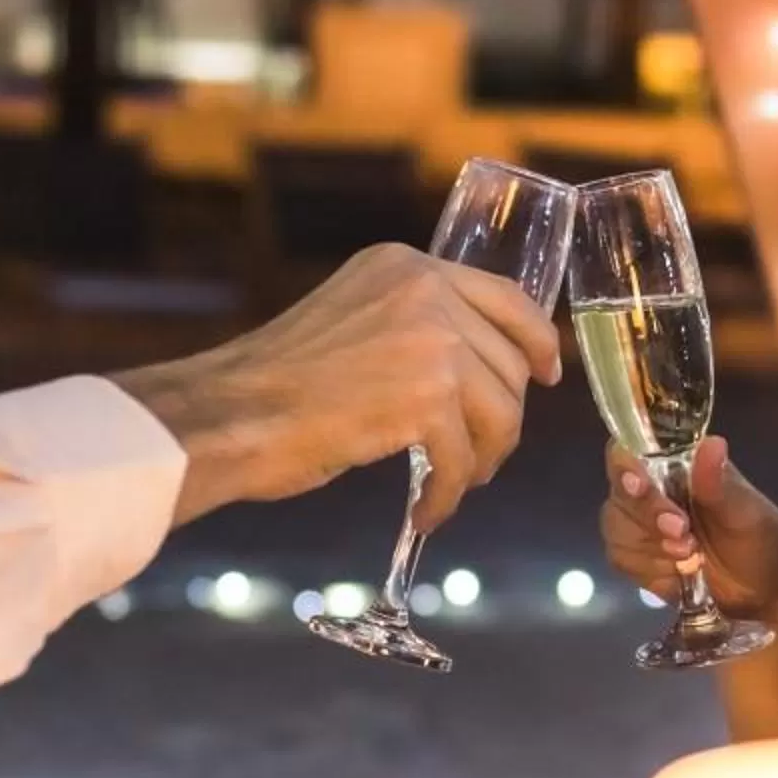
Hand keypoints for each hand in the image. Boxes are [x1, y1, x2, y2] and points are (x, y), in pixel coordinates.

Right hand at [116, 244, 561, 527]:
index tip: (548, 374)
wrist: (230, 414)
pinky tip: (426, 511)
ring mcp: (430, 341)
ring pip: (499, 414)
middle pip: (509, 364)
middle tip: (480, 458)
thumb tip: (471, 369)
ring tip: (452, 488)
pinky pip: (464, 459)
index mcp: (406, 265)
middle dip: (502, 421)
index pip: (505, 297)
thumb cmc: (274, 384)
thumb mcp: (353, 320)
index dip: (537, 340)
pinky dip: (450, 494)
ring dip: (480, 462)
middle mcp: (425, 290)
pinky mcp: (425, 398)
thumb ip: (409, 325)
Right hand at [600, 436, 777, 619]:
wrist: (764, 596)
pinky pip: (622, 559)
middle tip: (684, 535)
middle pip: (620, 493)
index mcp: (678, 465)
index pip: (631, 450)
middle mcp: (652, 489)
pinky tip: (680, 575)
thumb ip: (720, 485)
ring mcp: (640, 525)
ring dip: (652, 548)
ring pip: (616, 529)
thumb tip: (713, 443)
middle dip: (648, 517)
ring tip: (691, 558)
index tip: (641, 485)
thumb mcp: (747, 514)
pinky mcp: (637, 558)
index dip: (627, 466)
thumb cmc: (761, 543)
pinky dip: (651, 571)